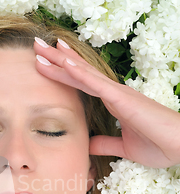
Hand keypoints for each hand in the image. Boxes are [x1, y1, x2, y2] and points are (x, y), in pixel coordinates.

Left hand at [34, 39, 179, 167]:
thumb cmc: (159, 145)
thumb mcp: (124, 147)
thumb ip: (105, 144)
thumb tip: (87, 144)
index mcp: (113, 102)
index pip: (82, 83)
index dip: (64, 71)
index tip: (47, 61)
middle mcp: (113, 93)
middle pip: (79, 72)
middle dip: (56, 59)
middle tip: (35, 46)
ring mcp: (117, 93)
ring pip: (83, 73)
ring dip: (61, 60)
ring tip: (41, 48)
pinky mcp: (123, 99)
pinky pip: (96, 84)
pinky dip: (80, 73)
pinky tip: (65, 63)